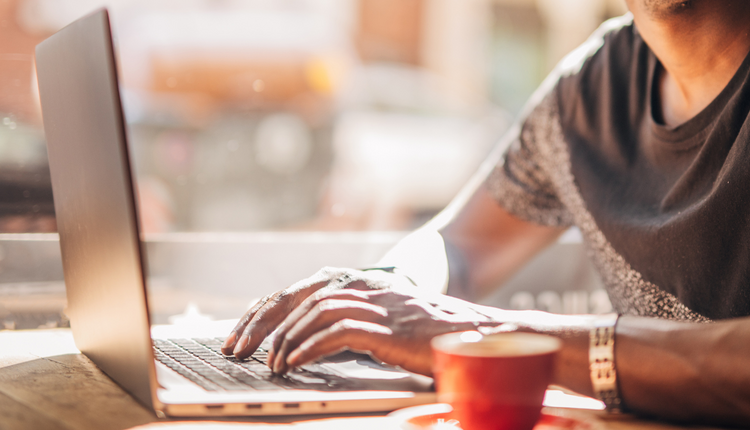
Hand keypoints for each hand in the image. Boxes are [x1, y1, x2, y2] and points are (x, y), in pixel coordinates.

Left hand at [221, 267, 420, 358]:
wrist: (477, 333)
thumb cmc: (428, 332)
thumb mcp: (383, 318)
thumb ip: (350, 320)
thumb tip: (305, 342)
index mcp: (357, 282)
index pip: (297, 290)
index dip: (264, 311)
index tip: (240, 335)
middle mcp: (363, 286)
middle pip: (299, 295)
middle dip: (262, 323)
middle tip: (237, 349)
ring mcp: (377, 304)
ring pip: (316, 310)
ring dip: (286, 338)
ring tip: (270, 363)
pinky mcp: (389, 328)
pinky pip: (339, 332)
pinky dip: (310, 347)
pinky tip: (294, 364)